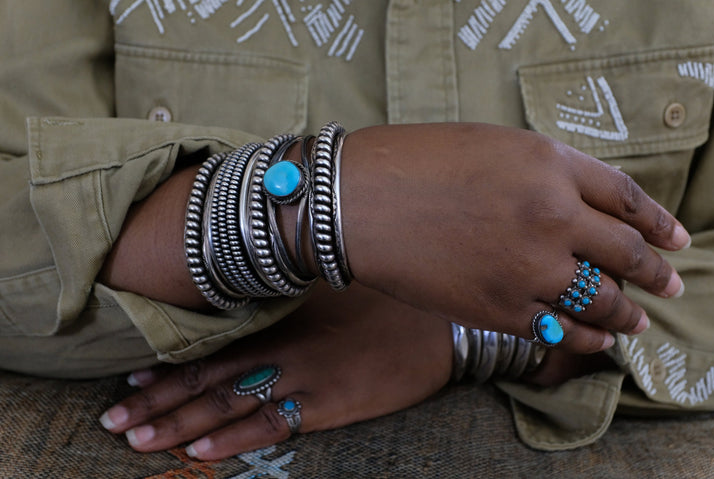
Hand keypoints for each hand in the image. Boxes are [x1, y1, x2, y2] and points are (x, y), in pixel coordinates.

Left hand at [99, 283, 452, 459]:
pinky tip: (202, 452)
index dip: (171, 366)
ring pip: (231, 406)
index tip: (131, 381)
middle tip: (115, 421)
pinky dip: (234, 440)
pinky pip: (273, 426)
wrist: (439, 323)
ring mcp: (306, 379)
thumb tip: (247, 284)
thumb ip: (290, 285)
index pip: (214, 344)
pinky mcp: (331, 405)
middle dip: (160, 402)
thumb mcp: (335, 278)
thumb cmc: (385, 294)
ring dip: (183, 426)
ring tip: (140, 440)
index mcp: (282, 315)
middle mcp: (284, 348)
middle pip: (210, 380)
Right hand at [340, 123, 689, 352]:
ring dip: (626, 314)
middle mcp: (551, 216)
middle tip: (670, 284)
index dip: (657, 221)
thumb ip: (543, 173)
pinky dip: (585, 338)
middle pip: (625, 252)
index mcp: (549, 165)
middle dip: (655, 273)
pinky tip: (593, 340)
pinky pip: (560, 330)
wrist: (355, 203)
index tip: (674, 238)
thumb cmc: (411, 163)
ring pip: (600, 300)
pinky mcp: (500, 309)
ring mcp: (528, 267)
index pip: (626, 198)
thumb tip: (576, 207)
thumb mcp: (491, 146)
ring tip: (636, 322)